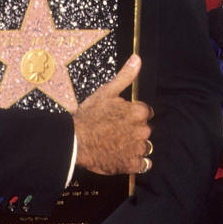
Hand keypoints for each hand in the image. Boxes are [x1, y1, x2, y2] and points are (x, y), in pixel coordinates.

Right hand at [72, 54, 152, 174]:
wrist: (76, 142)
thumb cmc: (89, 116)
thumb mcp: (107, 91)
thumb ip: (126, 76)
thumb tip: (137, 59)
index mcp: (139, 112)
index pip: (146, 113)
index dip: (133, 115)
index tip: (122, 118)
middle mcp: (143, 130)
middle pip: (145, 130)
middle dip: (135, 131)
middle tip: (116, 132)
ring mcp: (138, 148)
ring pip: (145, 147)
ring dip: (136, 146)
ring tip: (118, 145)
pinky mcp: (132, 164)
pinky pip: (144, 164)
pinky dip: (137, 162)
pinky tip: (124, 157)